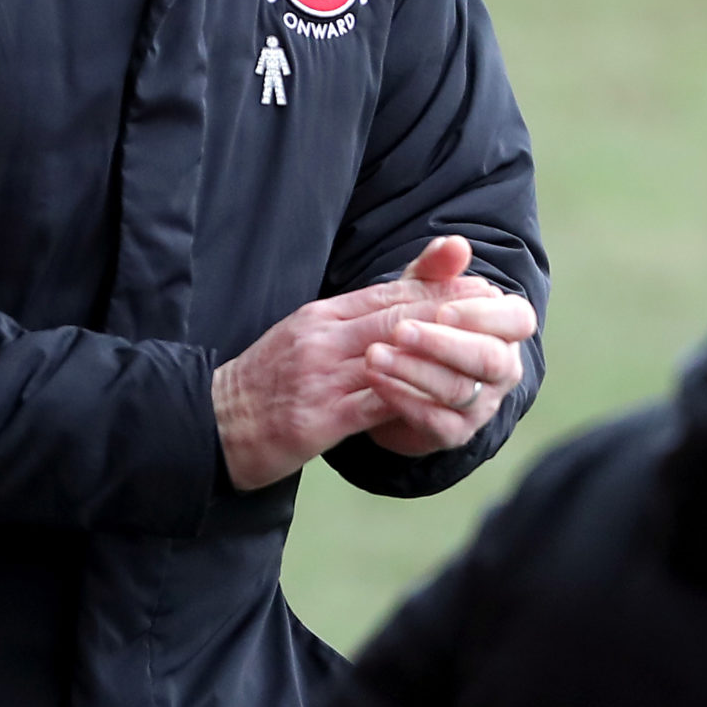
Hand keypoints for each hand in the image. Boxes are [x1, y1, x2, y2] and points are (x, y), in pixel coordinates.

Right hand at [212, 239, 504, 489]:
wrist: (212, 424)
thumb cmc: (265, 383)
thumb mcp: (304, 337)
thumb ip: (349, 321)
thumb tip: (398, 308)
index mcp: (319, 316)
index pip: (385, 293)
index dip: (435, 287)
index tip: (477, 282)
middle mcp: (321, 340)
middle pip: (395, 318)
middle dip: (449, 310)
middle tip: (494, 305)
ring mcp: (318, 378)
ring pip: (392, 358)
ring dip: (441, 353)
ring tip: (482, 350)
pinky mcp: (317, 419)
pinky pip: (375, 406)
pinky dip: (413, 400)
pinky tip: (445, 400)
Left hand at [360, 237, 535, 458]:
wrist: (398, 378)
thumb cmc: (420, 323)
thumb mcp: (423, 291)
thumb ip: (437, 268)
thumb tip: (456, 244)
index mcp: (506, 329)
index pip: (518, 320)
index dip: (484, 316)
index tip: (443, 309)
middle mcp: (503, 369)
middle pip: (489, 359)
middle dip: (444, 344)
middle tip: (400, 331)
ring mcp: (482, 404)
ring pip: (459, 390)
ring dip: (414, 371)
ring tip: (374, 355)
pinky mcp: (455, 432)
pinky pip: (435, 420)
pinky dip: (403, 399)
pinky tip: (375, 381)